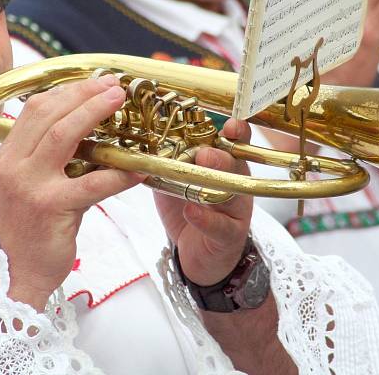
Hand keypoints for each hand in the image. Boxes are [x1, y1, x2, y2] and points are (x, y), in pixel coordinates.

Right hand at [0, 75, 144, 309]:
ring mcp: (31, 186)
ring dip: (95, 113)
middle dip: (84, 93)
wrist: (13, 277)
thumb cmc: (25, 231)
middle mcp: (14, 166)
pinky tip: (139, 168)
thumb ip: (44, 157)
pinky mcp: (52, 209)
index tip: (92, 81)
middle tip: (112, 85)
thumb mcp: (23, 186)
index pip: (34, 109)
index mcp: (7, 156)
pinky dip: (119, 173)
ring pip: (65, 136)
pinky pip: (92, 183)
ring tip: (119, 101)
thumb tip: (82, 127)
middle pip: (50, 114)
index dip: (65, 90)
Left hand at [154, 118, 252, 285]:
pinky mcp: (229, 236)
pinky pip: (220, 226)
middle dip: (220, 156)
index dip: (236, 133)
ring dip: (216, 179)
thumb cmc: (190, 209)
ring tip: (204, 168)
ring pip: (233, 193)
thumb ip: (169, 161)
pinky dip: (205, 218)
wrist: (200, 254)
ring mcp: (236, 211)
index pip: (235, 144)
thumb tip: (142, 138)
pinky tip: (192, 211)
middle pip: (234, 165)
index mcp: (225, 165)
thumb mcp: (178, 180)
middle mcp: (236, 184)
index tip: (229, 124)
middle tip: (205, 152)